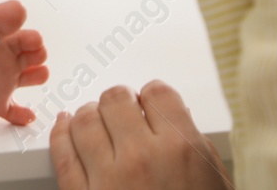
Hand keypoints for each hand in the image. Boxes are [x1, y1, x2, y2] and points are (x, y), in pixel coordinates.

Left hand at [51, 82, 229, 189]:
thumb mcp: (215, 185)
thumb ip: (194, 148)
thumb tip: (173, 120)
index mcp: (182, 149)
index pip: (157, 94)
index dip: (152, 97)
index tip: (150, 103)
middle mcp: (142, 157)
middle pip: (116, 100)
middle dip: (119, 103)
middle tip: (122, 112)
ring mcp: (108, 177)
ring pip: (84, 119)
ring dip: (88, 115)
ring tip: (95, 120)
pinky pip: (62, 153)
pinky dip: (61, 134)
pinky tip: (65, 128)